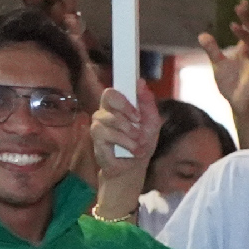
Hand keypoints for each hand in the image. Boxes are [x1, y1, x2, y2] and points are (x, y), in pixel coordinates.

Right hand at [89, 88, 158, 203]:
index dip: (124, 95)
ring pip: (111, 118)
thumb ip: (147, 101)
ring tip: (139, 142)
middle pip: (108, 95)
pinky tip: (133, 150)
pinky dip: (125, 142)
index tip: (137, 109)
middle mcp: (104, 112)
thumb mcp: (152, 121)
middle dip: (127, 109)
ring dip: (129, 131)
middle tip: (139, 122)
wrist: (135, 167)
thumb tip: (141, 81)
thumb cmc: (142, 142)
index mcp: (117, 106)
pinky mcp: (96, 139)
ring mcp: (98, 125)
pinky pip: (108, 134)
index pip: (113, 90)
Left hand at [200, 0, 248, 112]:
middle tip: (241, 5)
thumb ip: (212, 49)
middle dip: (248, 18)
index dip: (246, 16)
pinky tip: (242, 47)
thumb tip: (202, 34)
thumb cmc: (231, 84)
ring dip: (246, 34)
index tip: (241, 3)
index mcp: (246, 48)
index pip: (247, 28)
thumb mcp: (218, 64)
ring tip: (235, 24)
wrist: (237, 104)